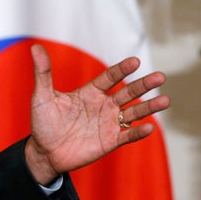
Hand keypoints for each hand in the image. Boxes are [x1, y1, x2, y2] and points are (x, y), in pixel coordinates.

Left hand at [24, 43, 170, 183]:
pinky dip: (138, 132)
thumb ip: (43, 72)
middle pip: (128, 92)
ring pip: (134, 113)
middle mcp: (103, 105)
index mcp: (90, 92)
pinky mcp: (110, 141)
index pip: (110, 77)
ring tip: (165, 100)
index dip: (122, 70)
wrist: (44, 152)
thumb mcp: (42, 96)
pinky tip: (150, 127)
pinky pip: (128, 136)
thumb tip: (35, 47)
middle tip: (160, 76)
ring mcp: (108, 123)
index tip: (135, 61)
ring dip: (149, 107)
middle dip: (144, 85)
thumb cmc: (43, 122)